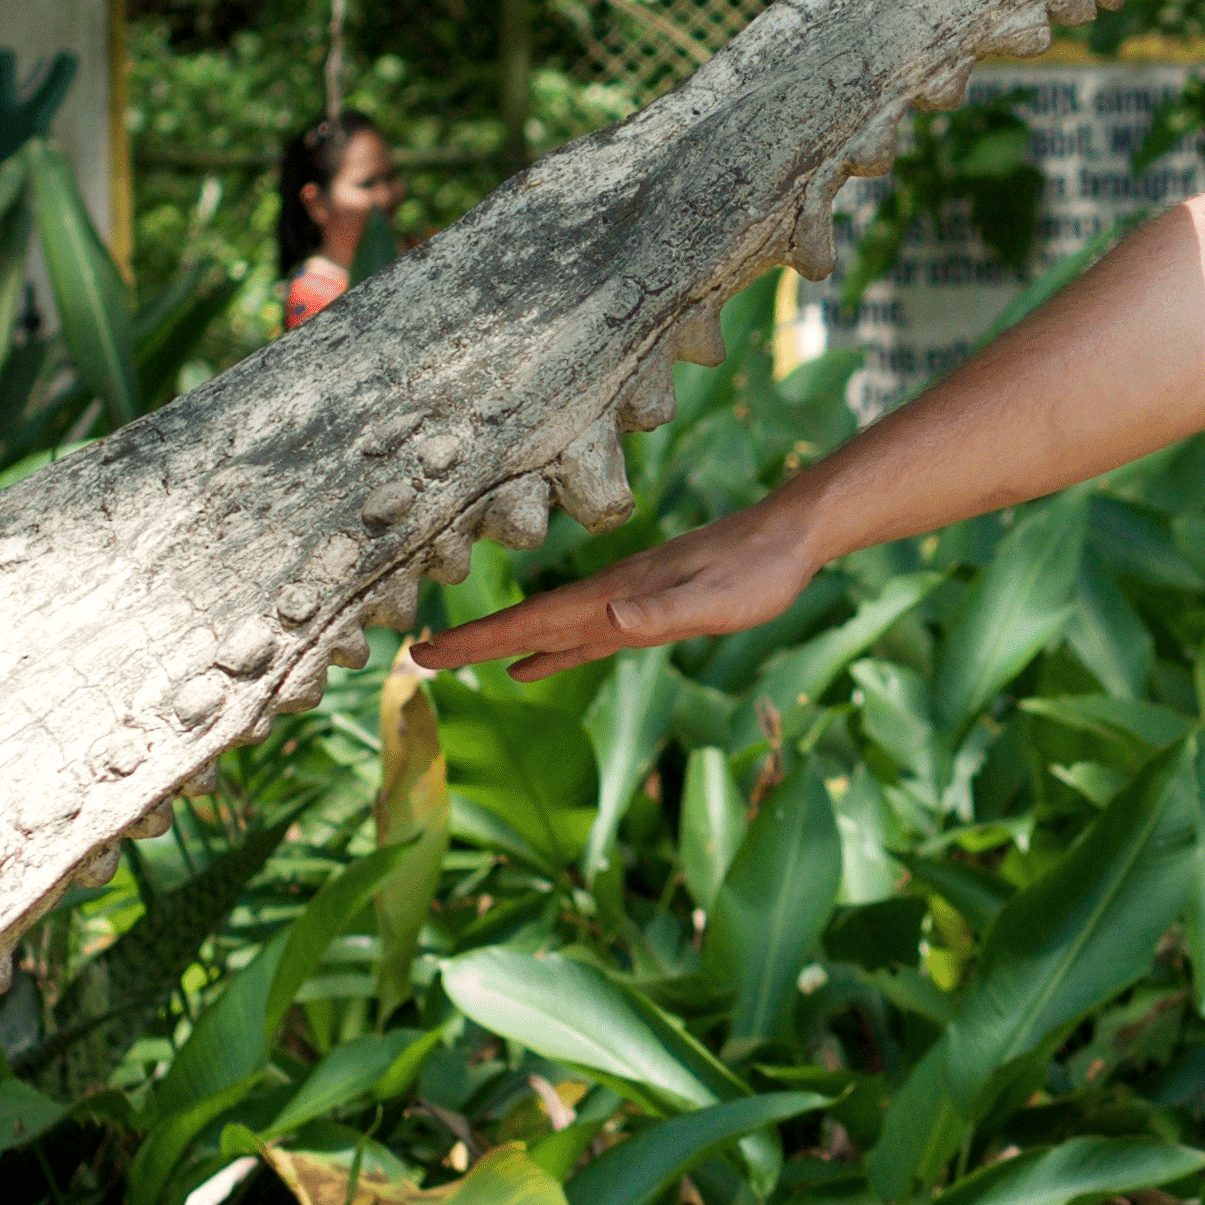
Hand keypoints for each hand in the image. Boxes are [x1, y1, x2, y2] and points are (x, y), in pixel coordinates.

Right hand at [414, 494, 827, 683]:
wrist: (786, 538)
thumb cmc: (756, 573)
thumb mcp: (714, 601)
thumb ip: (661, 612)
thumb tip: (608, 617)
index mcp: (614, 595)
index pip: (532, 622)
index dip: (479, 639)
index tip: (428, 652)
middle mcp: (608, 597)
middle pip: (527, 625)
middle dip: (472, 642)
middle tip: (418, 658)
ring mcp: (623, 602)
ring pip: (548, 631)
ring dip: (503, 647)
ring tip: (457, 660)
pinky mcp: (644, 611)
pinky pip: (583, 638)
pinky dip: (551, 653)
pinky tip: (532, 665)